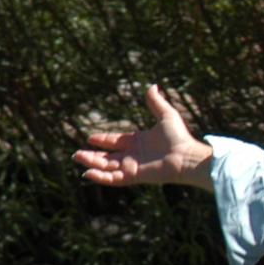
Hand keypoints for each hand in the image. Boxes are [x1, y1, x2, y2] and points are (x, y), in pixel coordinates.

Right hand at [74, 84, 215, 190]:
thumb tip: (153, 85)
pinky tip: (88, 173)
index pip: (116, 141)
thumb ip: (156, 102)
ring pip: (107, 167)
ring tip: (77, 158)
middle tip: (76, 154)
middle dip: (92, 156)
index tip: (90, 138)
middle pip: (108, 156)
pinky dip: (101, 177)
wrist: (187, 156)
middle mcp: (134, 155)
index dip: (103, 140)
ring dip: (92, 163)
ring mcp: (133, 166)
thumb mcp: (166, 116)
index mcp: (138, 141)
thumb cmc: (179, 137)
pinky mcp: (134, 176)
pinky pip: (114, 178)